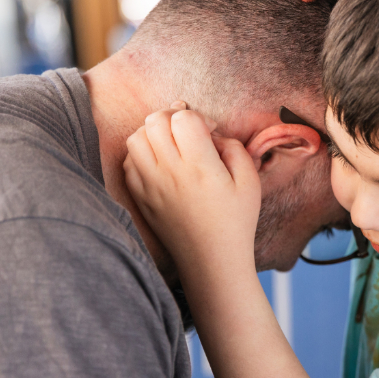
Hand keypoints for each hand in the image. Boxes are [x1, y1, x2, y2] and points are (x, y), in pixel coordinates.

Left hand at [123, 103, 260, 278]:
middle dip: (173, 117)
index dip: (197, 116)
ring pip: (135, 137)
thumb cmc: (236, 221)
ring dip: (153, 133)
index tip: (209, 130)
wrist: (212, 261)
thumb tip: (211, 133)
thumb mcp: (250, 180)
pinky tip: (160, 162)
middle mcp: (170, 172)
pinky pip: (128, 162)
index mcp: (200, 166)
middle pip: (154, 120)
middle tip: (188, 131)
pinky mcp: (140, 197)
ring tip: (171, 144)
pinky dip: (141, 154)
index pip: (183, 118)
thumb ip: (233, 146)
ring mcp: (150, 185)